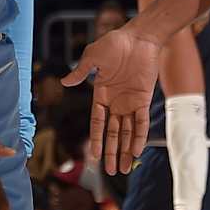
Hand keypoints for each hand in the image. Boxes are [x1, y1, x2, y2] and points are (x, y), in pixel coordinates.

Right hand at [62, 23, 160, 173]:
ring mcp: (130, 102)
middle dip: (111, 153)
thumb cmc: (115, 43)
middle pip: (113, 134)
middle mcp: (116, 103)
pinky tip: (136, 151)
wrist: (138, 37)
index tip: (94, 157)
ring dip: (126, 150)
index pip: (97, 123)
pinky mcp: (144, 99)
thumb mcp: (92, 57)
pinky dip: (139, 136)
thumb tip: (64, 82)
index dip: (96, 140)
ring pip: (127, 132)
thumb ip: (80, 71)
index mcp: (101, 95)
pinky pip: (142, 122)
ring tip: (123, 168)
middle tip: (110, 172)